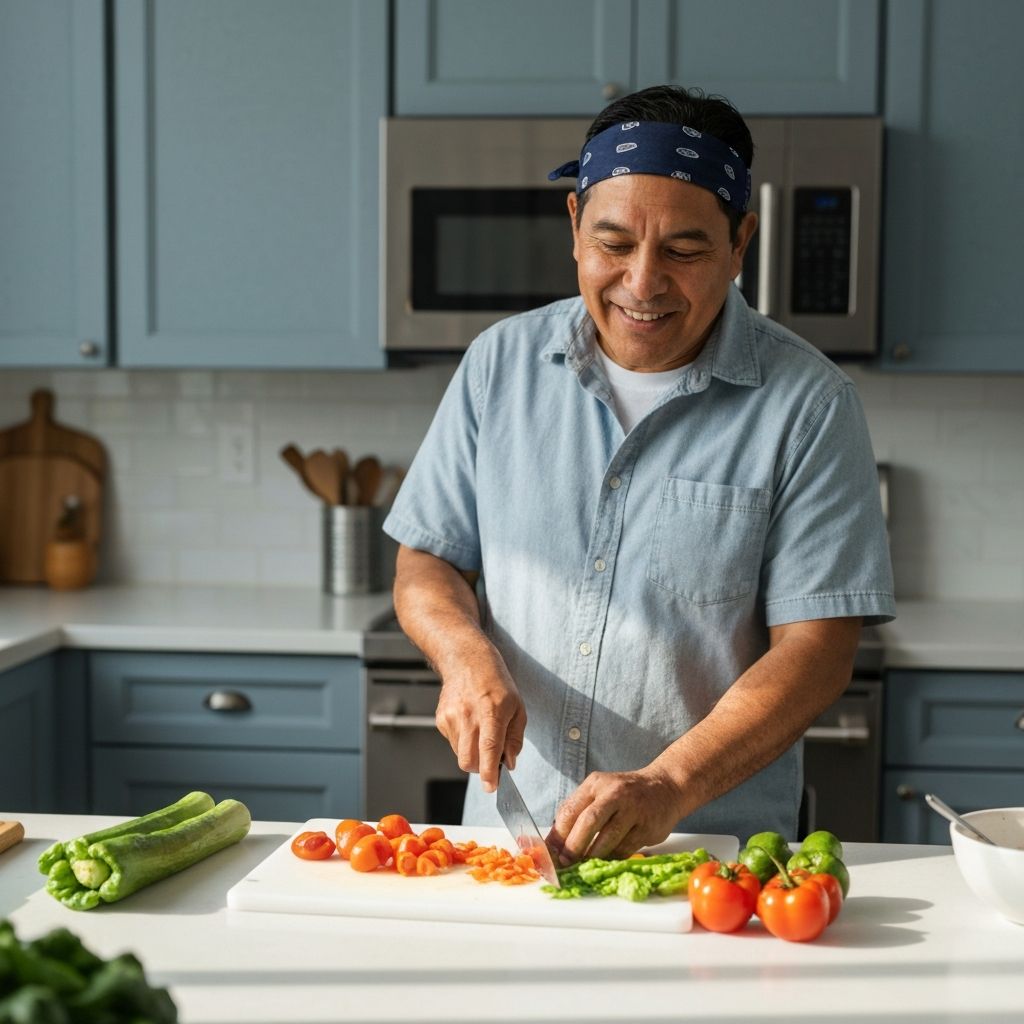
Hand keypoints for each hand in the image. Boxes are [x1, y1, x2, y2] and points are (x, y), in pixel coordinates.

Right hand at [434, 651, 525, 793]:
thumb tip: (508, 764)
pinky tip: (469, 722)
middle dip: (480, 768)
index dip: (489, 771)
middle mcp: (469, 715)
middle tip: (491, 760)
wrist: (466, 660)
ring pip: (460, 754)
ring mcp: (451, 717)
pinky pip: (453, 743)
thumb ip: (515, 738)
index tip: (491, 787)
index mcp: (491, 710)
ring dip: (472, 753)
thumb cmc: (496, 682)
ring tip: (480, 730)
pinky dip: (463, 742)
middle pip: (468, 759)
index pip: (489, 747)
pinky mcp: (441, 719)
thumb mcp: (517, 707)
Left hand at [545, 766, 683, 864]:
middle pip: (588, 822)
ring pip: (608, 838)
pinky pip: (625, 848)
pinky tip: (607, 860)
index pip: (570, 810)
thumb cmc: (625, 794)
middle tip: (566, 864)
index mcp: (595, 784)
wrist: (665, 787)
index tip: (550, 854)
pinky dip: (613, 858)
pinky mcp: (648, 826)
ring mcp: (633, 809)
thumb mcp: (599, 793)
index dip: (557, 835)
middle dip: (573, 847)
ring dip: (593, 856)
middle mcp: (614, 793)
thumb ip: (578, 814)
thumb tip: (553, 844)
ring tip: (584, 865)